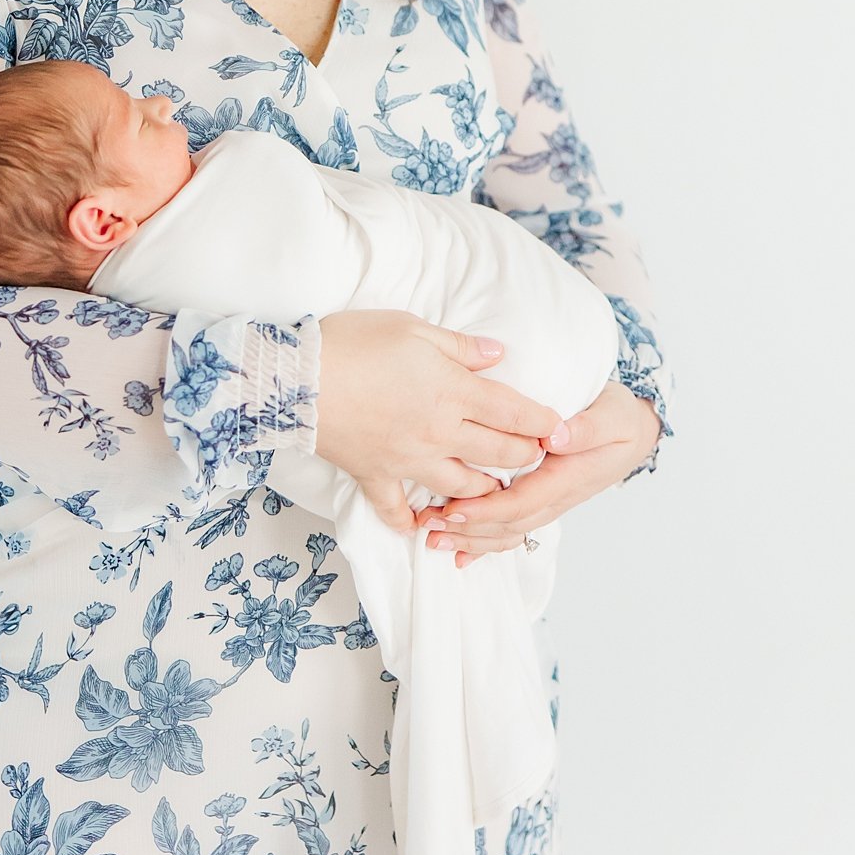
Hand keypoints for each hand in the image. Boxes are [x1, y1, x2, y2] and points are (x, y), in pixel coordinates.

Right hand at [314, 310, 566, 535]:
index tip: (557, 425)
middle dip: (525, 456)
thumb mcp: (412, 328)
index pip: (512, 412)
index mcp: (452, 391)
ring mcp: (408, 461)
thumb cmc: (354, 343)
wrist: (297, 381)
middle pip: (498, 454)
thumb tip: (498, 355)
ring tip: (493, 485)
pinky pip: (398, 511)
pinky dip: (411, 521)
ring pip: (461, 487)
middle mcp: (439, 433)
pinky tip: (420, 526)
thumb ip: (459, 346)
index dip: (541, 420)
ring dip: (484, 489)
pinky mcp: (375, 477)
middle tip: (535, 453)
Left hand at [417, 377, 661, 564]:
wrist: (634, 432)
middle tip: (427, 526)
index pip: (522, 502)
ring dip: (470, 539)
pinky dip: (486, 544)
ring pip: (507, 531)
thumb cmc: (619, 418)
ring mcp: (548, 502)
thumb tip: (555, 437)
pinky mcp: (541, 500)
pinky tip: (460, 553)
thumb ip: (587, 428)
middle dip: (467, 529)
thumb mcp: (612, 415)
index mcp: (568, 477)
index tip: (452, 507)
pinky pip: (513, 529)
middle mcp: (556, 497)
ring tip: (433, 539)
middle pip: (508, 524)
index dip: (486, 510)